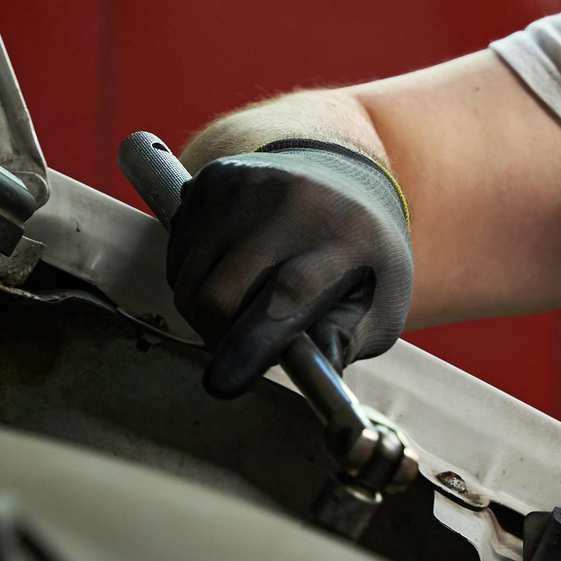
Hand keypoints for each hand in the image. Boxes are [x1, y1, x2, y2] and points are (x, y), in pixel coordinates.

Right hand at [166, 140, 413, 397]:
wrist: (347, 181)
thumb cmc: (364, 257)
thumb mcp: (381, 306)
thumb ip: (345, 341)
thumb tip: (313, 372)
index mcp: (347, 238)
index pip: (287, 294)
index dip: (251, 343)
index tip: (225, 382)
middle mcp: (294, 203)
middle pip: (221, 294)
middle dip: (221, 338)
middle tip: (245, 348)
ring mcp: (249, 185)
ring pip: (190, 278)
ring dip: (205, 311)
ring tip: (246, 305)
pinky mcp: (215, 178)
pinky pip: (179, 252)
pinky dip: (194, 277)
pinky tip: (232, 270)